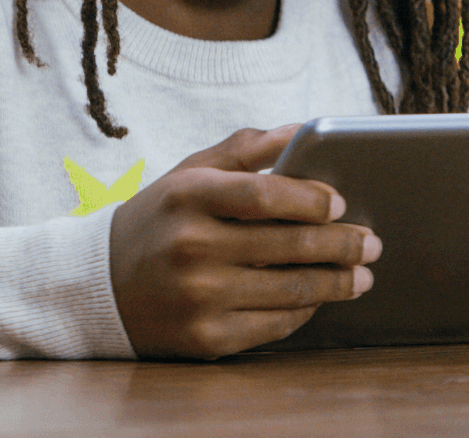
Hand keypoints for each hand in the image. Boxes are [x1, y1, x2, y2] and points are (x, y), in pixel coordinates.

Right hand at [107, 124, 380, 358]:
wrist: (97, 288)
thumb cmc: (158, 221)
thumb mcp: (188, 174)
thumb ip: (245, 150)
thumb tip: (305, 129)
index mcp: (187, 198)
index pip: (264, 195)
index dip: (311, 199)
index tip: (342, 203)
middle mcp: (191, 248)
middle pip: (288, 245)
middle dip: (342, 244)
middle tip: (372, 243)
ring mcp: (198, 298)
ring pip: (290, 290)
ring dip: (337, 282)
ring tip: (362, 275)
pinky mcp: (206, 339)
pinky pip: (274, 325)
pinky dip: (306, 310)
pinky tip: (321, 298)